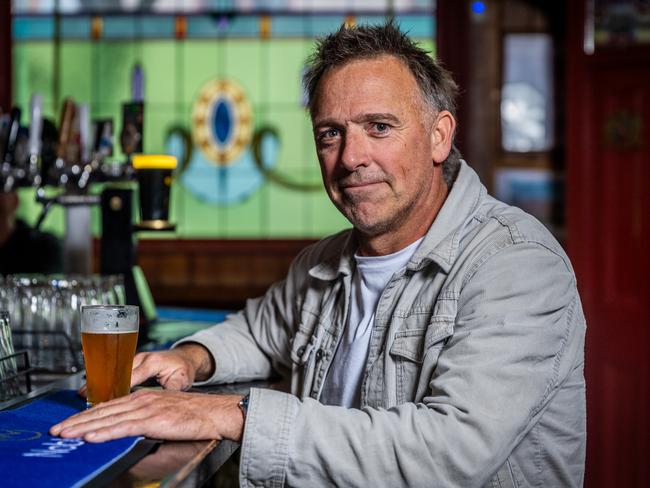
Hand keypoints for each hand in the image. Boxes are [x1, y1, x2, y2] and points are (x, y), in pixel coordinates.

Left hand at [50, 389, 244, 442]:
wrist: (215, 412)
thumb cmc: (194, 415)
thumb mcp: (164, 413)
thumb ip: (145, 418)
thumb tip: (127, 428)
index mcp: (143, 398)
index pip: (108, 406)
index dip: (86, 415)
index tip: (69, 422)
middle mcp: (142, 400)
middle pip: (103, 411)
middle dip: (77, 421)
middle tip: (57, 430)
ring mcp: (147, 409)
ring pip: (109, 418)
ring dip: (84, 427)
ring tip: (65, 434)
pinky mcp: (154, 420)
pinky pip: (124, 427)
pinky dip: (106, 431)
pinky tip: (91, 437)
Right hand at [75, 343, 213, 398]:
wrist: (184, 358)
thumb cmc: (183, 369)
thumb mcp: (182, 379)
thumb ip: (172, 389)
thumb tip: (165, 397)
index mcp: (153, 361)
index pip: (132, 376)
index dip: (117, 389)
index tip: (106, 401)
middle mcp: (140, 359)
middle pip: (116, 373)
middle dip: (100, 386)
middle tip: (83, 398)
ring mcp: (133, 360)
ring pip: (112, 372)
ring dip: (97, 383)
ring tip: (80, 395)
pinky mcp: (130, 365)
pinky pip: (113, 373)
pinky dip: (101, 382)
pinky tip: (88, 392)